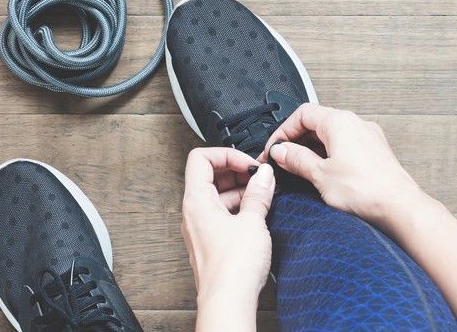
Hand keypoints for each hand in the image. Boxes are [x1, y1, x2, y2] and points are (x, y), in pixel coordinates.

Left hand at [182, 148, 274, 330]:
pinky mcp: (209, 243)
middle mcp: (192, 213)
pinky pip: (220, 215)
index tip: (248, 163)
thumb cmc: (232, 268)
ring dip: (239, 191)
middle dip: (236, 172)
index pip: (200, 158)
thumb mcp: (252, 221)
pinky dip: (237, 209)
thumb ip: (258, 194)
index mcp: (196, 200)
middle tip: (260, 178)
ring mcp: (199, 228)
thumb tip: (264, 175)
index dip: (226, 154)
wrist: (227, 301)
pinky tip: (257, 215)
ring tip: (263, 196)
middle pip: (208, 176)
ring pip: (216, 196)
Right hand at [261, 103, 424, 227]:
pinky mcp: (374, 153)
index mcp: (340, 122)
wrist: (400, 208)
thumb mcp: (319, 174)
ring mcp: (367, 138)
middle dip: (296, 141)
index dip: (283, 131)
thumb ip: (295, 159)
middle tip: (282, 160)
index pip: (302, 114)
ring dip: (311, 150)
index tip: (274, 149)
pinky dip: (328, 156)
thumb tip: (280, 152)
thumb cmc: (367, 190)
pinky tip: (322, 174)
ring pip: (330, 135)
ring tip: (299, 169)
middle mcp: (356, 124)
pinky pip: (344, 147)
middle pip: (316, 123)